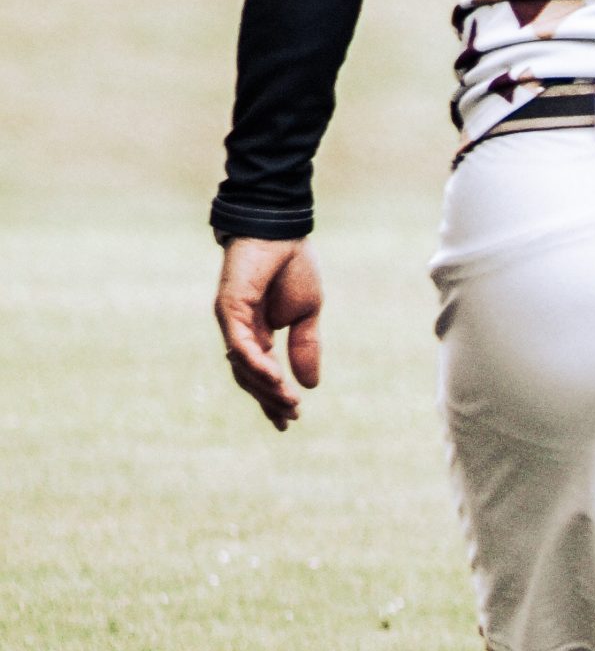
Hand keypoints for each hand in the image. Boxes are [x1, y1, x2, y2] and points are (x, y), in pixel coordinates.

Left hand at [214, 237, 323, 429]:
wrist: (280, 229)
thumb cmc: (293, 264)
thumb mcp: (307, 314)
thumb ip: (306, 347)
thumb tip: (310, 384)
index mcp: (258, 331)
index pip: (262, 372)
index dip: (274, 398)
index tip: (288, 421)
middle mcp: (240, 329)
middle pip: (249, 376)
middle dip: (269, 399)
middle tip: (290, 417)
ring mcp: (232, 320)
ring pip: (243, 366)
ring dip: (266, 387)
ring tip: (289, 402)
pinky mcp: (229, 308)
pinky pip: (240, 345)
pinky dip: (256, 364)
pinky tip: (276, 378)